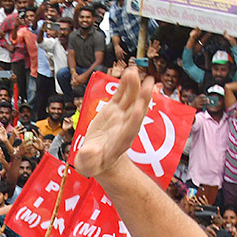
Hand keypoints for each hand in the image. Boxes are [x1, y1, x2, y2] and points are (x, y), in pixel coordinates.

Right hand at [72, 65, 154, 179]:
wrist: (98, 158)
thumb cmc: (93, 164)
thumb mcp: (88, 165)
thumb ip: (88, 159)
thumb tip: (87, 152)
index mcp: (121, 140)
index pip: (131, 128)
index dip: (135, 118)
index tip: (140, 107)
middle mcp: (125, 126)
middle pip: (136, 110)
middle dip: (142, 97)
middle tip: (148, 83)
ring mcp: (120, 117)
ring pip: (130, 99)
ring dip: (134, 85)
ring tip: (133, 71)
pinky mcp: (114, 110)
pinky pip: (121, 95)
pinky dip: (125, 85)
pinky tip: (128, 73)